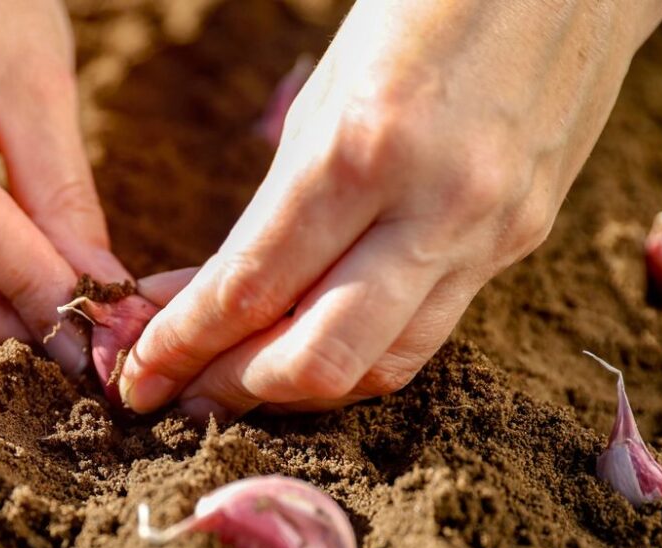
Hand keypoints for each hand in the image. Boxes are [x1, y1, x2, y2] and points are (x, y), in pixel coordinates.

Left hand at [121, 0, 661, 419]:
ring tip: (241, 381)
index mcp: (362, 150)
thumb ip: (274, 210)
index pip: (253, 287)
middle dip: (235, 389)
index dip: (184, 346)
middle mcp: (434, 208)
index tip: (139, 377)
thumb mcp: (324, 97)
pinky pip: (429, 331)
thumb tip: (210, 293)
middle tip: (182, 394)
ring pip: (383, 365)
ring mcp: (489, 234)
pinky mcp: (522, 243)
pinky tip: (317, 342)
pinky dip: (361, 352)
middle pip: (321, 359)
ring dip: (301, 389)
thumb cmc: (420, 12)